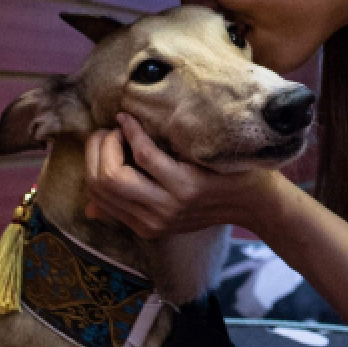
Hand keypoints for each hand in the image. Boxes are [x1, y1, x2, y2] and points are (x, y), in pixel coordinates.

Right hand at [82, 114, 282, 238]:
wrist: (257, 201)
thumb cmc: (213, 194)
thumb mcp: (169, 209)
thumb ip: (133, 206)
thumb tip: (90, 208)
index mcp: (144, 226)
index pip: (95, 197)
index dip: (90, 164)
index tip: (102, 143)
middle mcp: (152, 220)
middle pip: (99, 184)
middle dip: (95, 150)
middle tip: (108, 131)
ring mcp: (168, 205)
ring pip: (113, 174)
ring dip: (110, 141)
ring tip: (120, 125)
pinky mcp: (185, 186)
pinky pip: (145, 155)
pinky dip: (133, 132)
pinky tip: (133, 120)